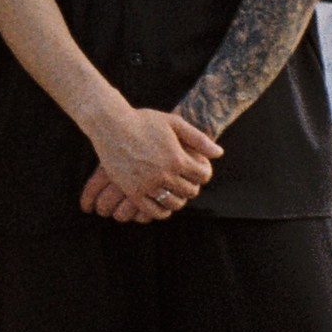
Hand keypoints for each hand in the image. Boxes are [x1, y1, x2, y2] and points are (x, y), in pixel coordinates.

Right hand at [85, 104, 219, 216]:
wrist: (111, 125)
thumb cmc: (143, 120)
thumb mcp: (174, 123)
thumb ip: (198, 139)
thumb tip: (219, 153)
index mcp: (177, 158)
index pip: (203, 176)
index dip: (204, 173)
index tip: (198, 170)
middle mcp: (164, 174)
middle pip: (190, 191)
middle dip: (192, 185)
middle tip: (186, 180)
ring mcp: (148, 185)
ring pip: (173, 203)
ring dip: (178, 199)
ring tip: (175, 191)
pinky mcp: (133, 192)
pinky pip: (153, 211)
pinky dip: (161, 211)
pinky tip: (162, 203)